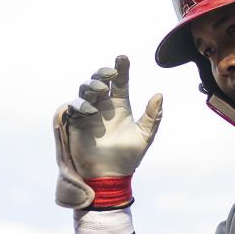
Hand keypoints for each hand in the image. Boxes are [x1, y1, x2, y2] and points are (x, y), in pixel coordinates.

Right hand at [53, 55, 162, 208]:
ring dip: (92, 86)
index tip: (122, 57)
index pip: (120, 82)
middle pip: (99, 80)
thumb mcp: (145, 136)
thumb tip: (159, 95)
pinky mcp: (76, 123)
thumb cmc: (128, 157)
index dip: (121, 69)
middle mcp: (103, 106)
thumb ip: (152, 116)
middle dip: (103, 73)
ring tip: (102, 91)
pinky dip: (82, 104)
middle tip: (111, 74)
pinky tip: (93, 111)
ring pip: (85, 89)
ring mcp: (88, 113)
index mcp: (120, 106)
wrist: (111, 175)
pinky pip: (74, 106)